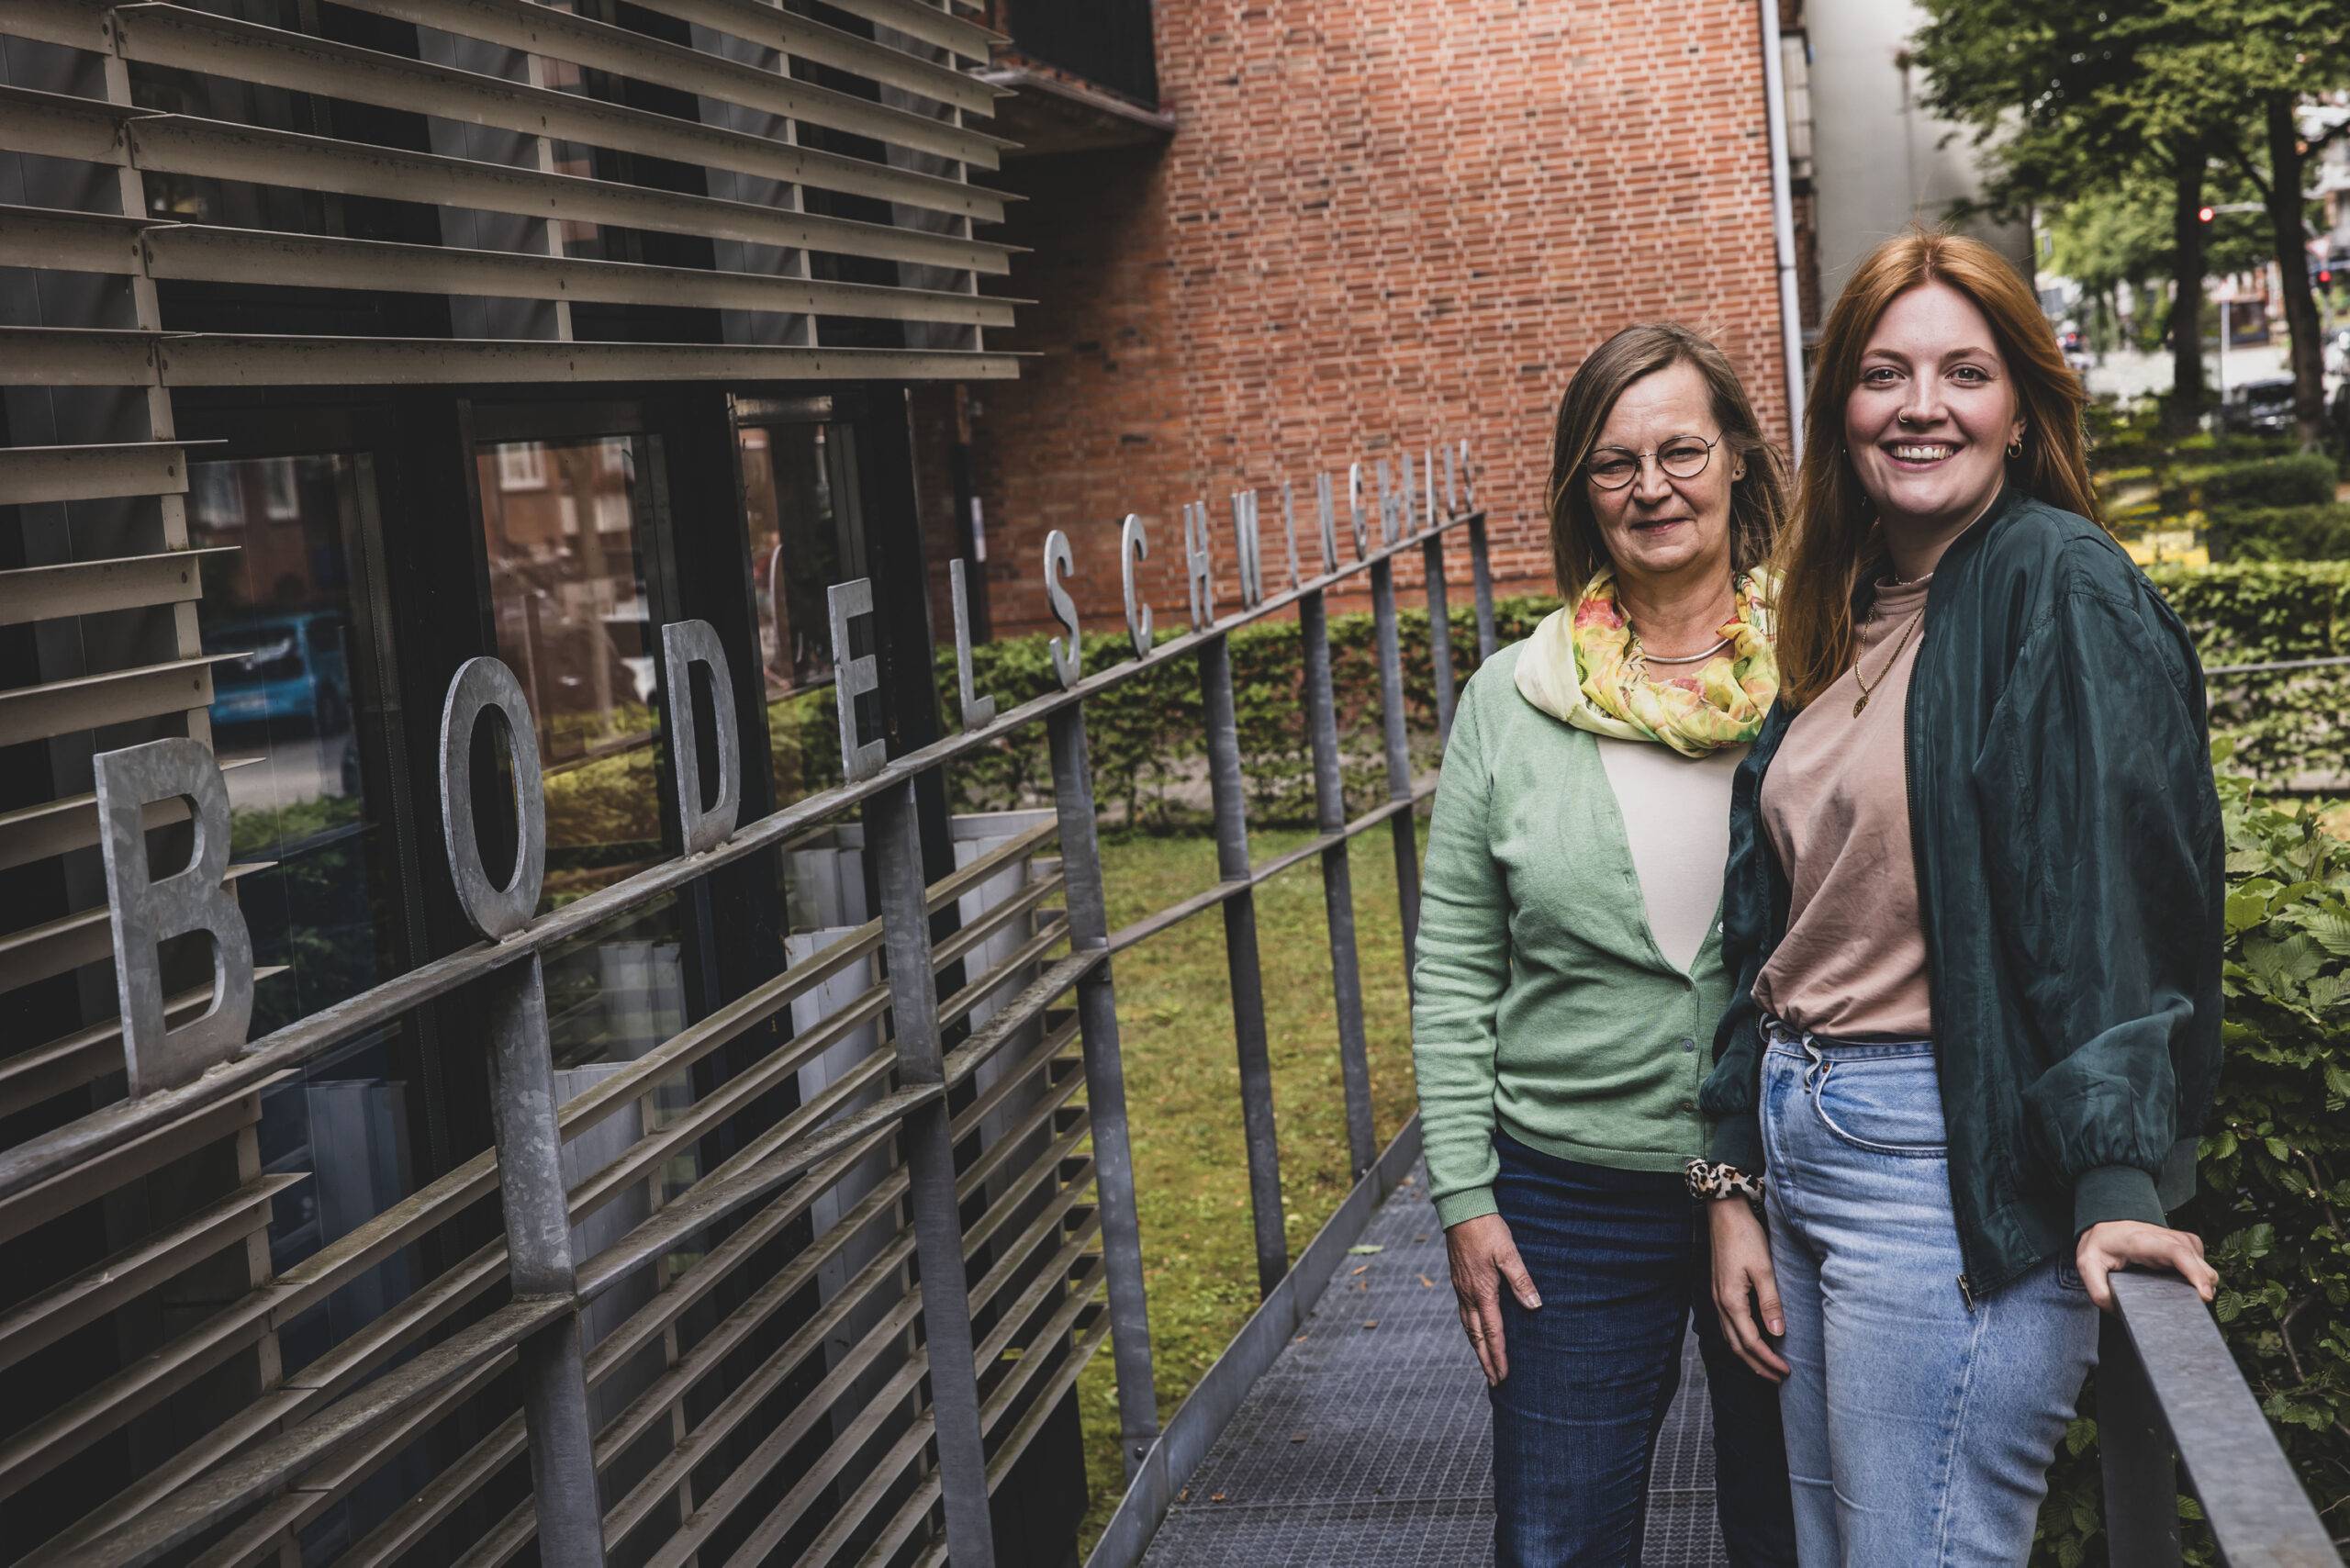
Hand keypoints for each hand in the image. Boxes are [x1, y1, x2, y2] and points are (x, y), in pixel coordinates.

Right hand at [1445, 1213, 1540, 1385]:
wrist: (1461, 1210)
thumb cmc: (1487, 1229)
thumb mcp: (1509, 1253)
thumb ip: (1521, 1281)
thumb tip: (1534, 1307)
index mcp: (1482, 1291)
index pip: (1492, 1332)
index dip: (1499, 1355)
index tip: (1504, 1376)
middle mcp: (1468, 1294)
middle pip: (1476, 1336)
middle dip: (1485, 1360)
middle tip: (1494, 1380)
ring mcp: (1461, 1288)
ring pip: (1467, 1326)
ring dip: (1477, 1347)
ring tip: (1484, 1362)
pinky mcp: (1458, 1280)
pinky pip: (1464, 1313)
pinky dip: (1470, 1329)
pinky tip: (1475, 1330)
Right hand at [1709, 1196, 1787, 1381]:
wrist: (1724, 1214)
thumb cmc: (1745, 1237)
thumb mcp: (1763, 1269)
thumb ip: (1770, 1302)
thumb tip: (1777, 1332)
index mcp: (1730, 1301)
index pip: (1750, 1342)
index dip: (1768, 1360)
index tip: (1786, 1372)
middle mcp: (1720, 1304)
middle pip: (1737, 1347)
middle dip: (1758, 1366)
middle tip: (1778, 1378)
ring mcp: (1717, 1298)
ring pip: (1731, 1338)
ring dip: (1749, 1356)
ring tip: (1767, 1366)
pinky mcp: (1720, 1291)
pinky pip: (1729, 1326)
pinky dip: (1741, 1341)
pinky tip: (1753, 1340)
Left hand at [2075, 1220, 2216, 1312]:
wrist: (2105, 1226)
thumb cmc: (2098, 1245)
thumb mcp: (2087, 1266)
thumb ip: (2098, 1291)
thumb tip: (2119, 1312)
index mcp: (2142, 1240)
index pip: (2177, 1252)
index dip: (2195, 1273)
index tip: (2204, 1295)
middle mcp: (2165, 1237)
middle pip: (2197, 1261)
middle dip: (2203, 1286)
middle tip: (2190, 1307)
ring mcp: (2177, 1239)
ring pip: (2204, 1264)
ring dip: (2201, 1283)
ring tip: (2183, 1298)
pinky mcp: (2184, 1245)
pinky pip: (2201, 1263)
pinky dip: (2199, 1277)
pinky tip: (2183, 1286)